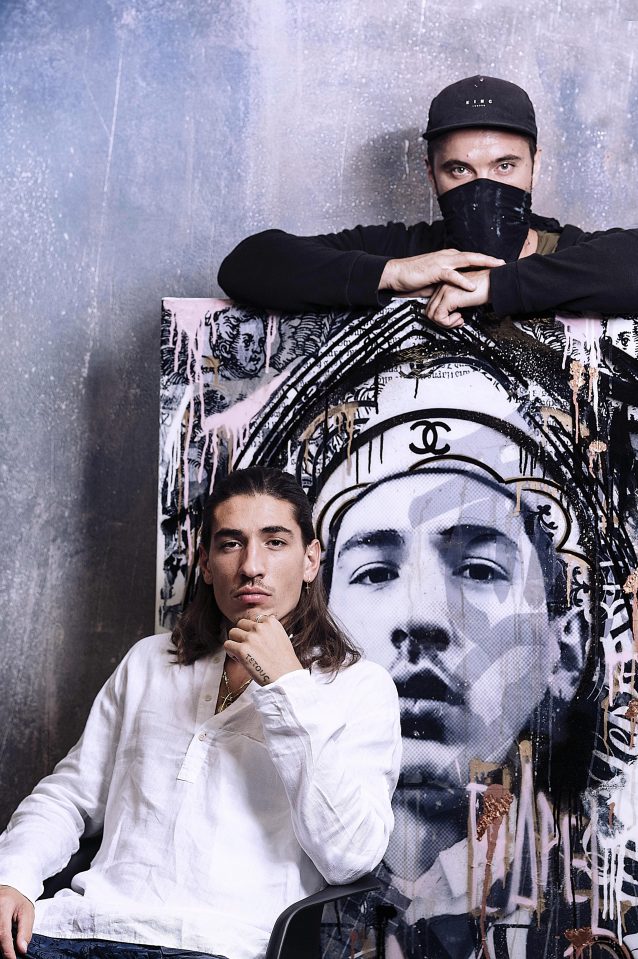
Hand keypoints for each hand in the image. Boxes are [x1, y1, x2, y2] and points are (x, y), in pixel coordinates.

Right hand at [0, 886, 33, 958]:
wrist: (6, 893)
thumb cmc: (18, 903)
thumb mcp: (27, 913)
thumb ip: (25, 931)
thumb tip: (22, 950)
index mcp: (4, 906)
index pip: (3, 933)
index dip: (7, 949)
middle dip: (3, 948)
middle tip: (10, 954)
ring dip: (1, 943)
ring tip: (8, 946)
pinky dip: (0, 940)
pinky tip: (3, 941)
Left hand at [225, 614, 302, 685]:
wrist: (286, 677)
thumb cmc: (284, 661)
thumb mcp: (281, 637)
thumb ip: (269, 629)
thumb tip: (256, 625)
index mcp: (271, 622)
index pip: (253, 619)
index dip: (251, 630)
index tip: (256, 641)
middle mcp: (260, 627)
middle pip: (240, 624)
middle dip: (242, 635)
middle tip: (248, 648)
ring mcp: (250, 637)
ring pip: (232, 633)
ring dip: (235, 643)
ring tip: (244, 654)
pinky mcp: (242, 649)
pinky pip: (227, 645)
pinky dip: (231, 653)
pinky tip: (240, 660)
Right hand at [379, 250, 503, 297]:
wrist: (396, 274)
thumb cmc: (414, 278)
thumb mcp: (435, 279)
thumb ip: (448, 282)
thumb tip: (458, 291)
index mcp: (448, 257)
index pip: (470, 258)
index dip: (485, 261)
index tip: (498, 264)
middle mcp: (448, 256)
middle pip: (473, 256)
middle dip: (490, 259)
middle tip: (504, 263)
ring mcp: (442, 262)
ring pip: (467, 260)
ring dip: (483, 263)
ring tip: (496, 267)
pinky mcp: (435, 271)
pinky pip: (452, 276)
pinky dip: (463, 281)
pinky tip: (472, 286)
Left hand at [424, 269, 491, 327]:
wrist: (496, 283)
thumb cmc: (485, 288)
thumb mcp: (465, 296)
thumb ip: (455, 301)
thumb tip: (451, 314)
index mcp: (445, 283)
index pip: (433, 303)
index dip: (442, 315)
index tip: (455, 318)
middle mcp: (442, 285)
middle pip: (430, 310)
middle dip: (442, 321)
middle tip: (457, 321)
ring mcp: (444, 290)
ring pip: (432, 315)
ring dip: (446, 323)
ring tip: (459, 320)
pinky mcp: (449, 297)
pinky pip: (440, 317)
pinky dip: (449, 323)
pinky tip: (460, 318)